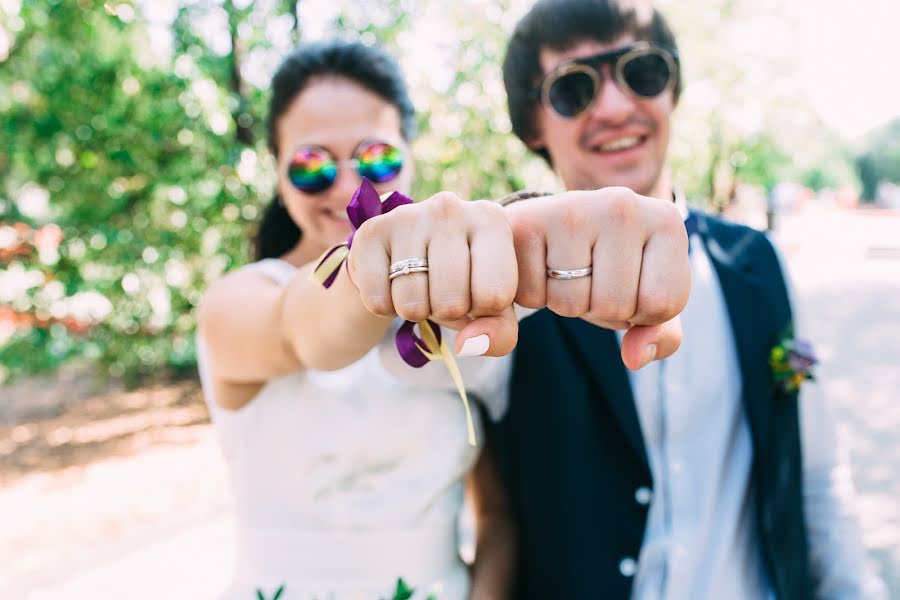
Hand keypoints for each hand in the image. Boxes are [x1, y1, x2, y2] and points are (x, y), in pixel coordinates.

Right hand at [348, 192, 519, 356]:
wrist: (402, 261)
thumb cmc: (458, 282)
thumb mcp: (491, 308)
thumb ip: (499, 333)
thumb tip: (469, 345)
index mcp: (491, 220)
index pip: (494, 296)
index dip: (482, 311)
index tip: (475, 292)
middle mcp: (451, 208)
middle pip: (452, 303)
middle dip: (446, 314)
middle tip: (442, 292)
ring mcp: (408, 216)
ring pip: (412, 305)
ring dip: (415, 312)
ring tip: (418, 286)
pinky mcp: (371, 232)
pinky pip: (378, 301)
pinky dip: (384, 306)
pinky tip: (392, 283)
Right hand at [505, 187, 690, 368]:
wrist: (554, 226)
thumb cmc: (610, 266)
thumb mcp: (647, 297)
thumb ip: (660, 335)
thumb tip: (635, 357)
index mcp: (666, 220)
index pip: (662, 304)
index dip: (641, 312)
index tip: (629, 284)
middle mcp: (622, 205)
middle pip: (615, 305)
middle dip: (600, 308)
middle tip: (590, 278)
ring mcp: (572, 209)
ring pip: (572, 303)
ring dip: (566, 303)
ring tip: (564, 271)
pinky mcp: (526, 222)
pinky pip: (532, 296)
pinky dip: (533, 295)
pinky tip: (539, 265)